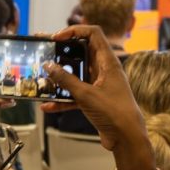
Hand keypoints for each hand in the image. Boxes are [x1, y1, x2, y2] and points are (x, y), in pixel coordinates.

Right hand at [40, 26, 147, 160]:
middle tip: (44, 51)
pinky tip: (48, 105)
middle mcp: (104, 70)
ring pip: (76, 75)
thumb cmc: (114, 112)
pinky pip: (75, 95)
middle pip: (81, 53)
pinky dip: (63, 98)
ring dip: (60, 77)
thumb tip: (49, 66)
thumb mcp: (86, 94)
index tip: (56, 38)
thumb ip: (66, 80)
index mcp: (108, 62)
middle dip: (62, 52)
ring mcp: (99, 85)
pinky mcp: (95, 100)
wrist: (127, 139)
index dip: (74, 31)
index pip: (93, 34)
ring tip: (41, 77)